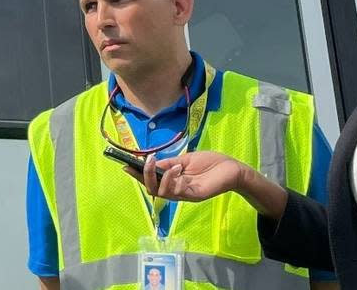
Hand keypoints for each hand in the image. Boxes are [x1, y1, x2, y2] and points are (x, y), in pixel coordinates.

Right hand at [127, 150, 241, 201]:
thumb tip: (151, 162)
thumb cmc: (210, 163)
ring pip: (162, 193)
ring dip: (160, 177)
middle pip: (152, 190)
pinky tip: (179, 169)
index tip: (125, 165)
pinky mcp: (195, 196)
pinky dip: (173, 179)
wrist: (231, 169)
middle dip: (144, 176)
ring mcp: (185, 194)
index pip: (151, 181)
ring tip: (168, 164)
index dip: (138, 175)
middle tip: (145, 162)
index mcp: (173, 180)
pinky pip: (177, 192)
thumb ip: (169, 163)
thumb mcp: (185, 160)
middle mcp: (176, 190)